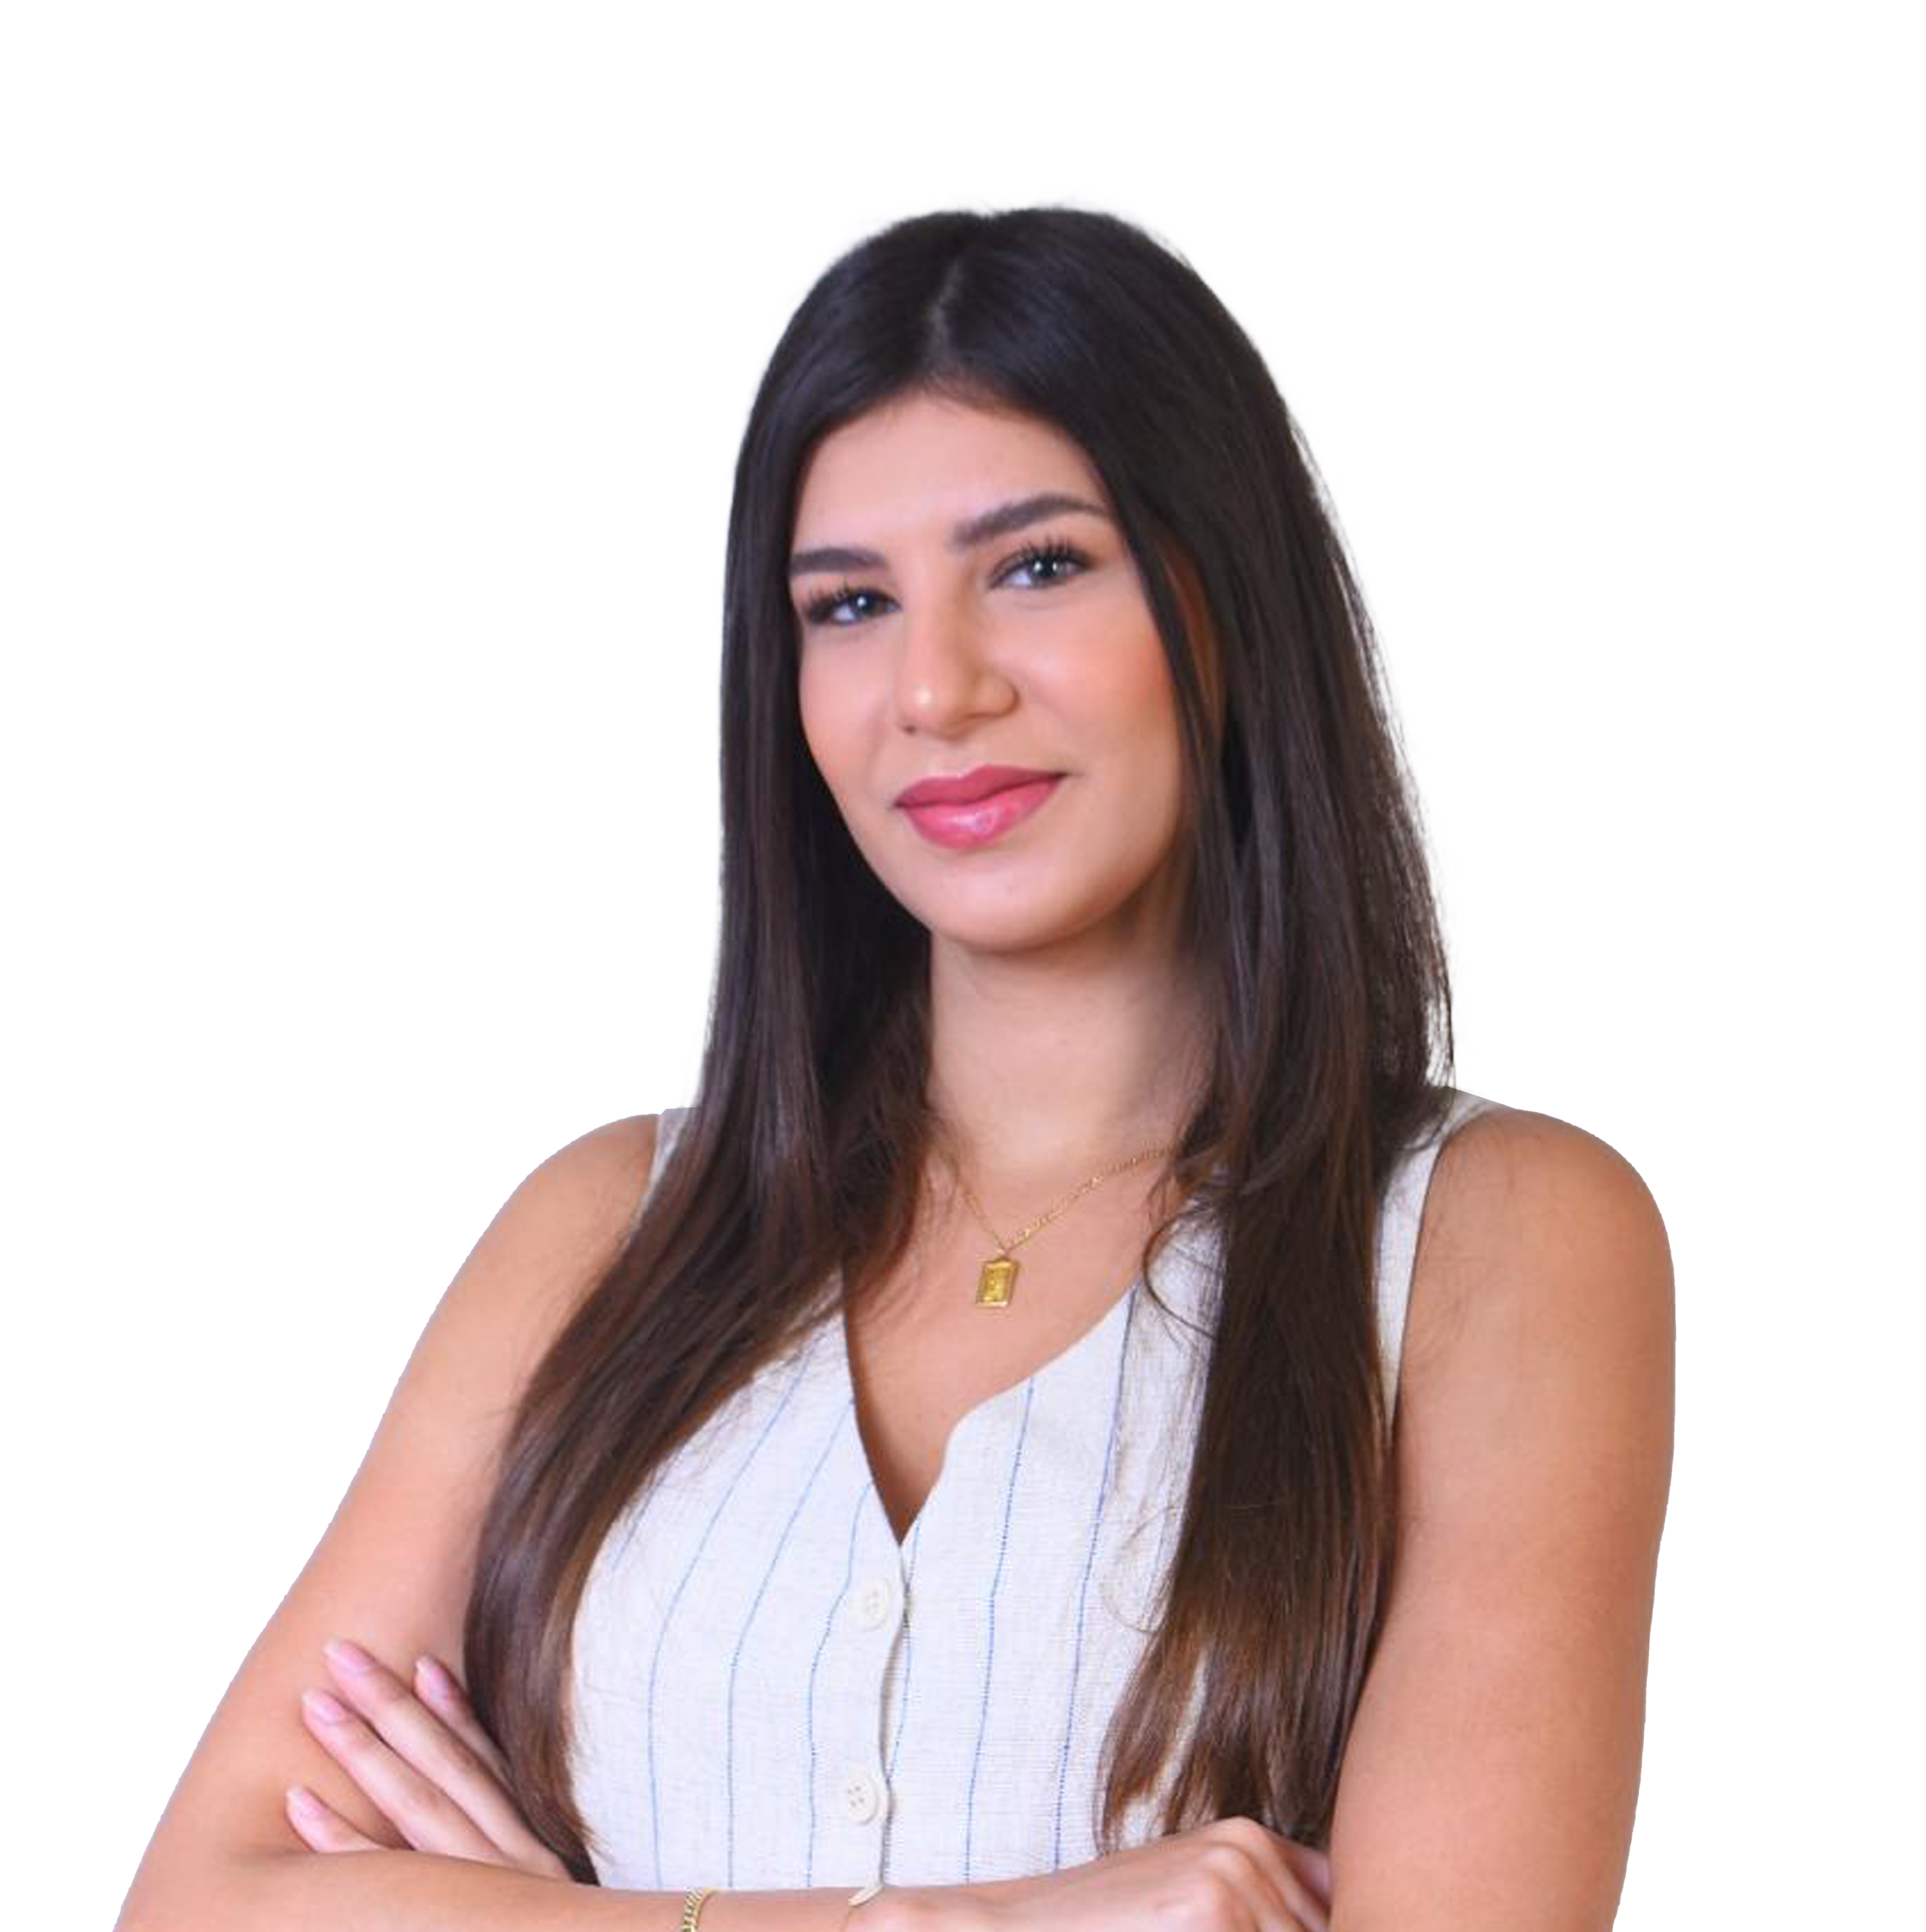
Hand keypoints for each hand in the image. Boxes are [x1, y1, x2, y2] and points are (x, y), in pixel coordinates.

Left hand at [286, 1635, 569, 1877]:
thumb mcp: (550, 1905)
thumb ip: (517, 1863)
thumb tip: (478, 1820)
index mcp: (537, 1855)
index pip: (489, 1766)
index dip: (456, 1711)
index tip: (421, 1660)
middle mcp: (512, 1867)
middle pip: (445, 1769)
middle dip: (390, 1709)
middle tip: (339, 1656)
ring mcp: (480, 1897)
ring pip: (414, 1808)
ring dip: (362, 1751)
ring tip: (316, 1705)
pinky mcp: (450, 1922)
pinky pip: (382, 1884)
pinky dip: (339, 1842)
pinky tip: (299, 1807)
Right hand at [924, 1815, 1331, 1931]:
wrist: (1029, 1924)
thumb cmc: (1115, 1923)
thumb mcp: (1200, 1900)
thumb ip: (1264, 1906)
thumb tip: (1346, 1921)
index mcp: (1252, 1838)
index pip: (1335, 1901)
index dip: (1328, 1925)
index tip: (1334, 1928)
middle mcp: (1249, 1846)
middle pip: (1318, 1928)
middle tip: (1208, 1930)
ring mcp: (1233, 1873)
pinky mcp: (1213, 1908)